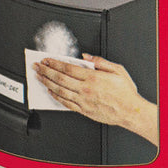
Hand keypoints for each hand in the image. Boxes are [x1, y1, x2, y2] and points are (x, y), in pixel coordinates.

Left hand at [33, 54, 158, 146]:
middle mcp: (86, 89)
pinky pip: (66, 103)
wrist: (130, 111)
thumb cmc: (125, 92)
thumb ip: (100, 61)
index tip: (47, 60)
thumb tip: (86, 56)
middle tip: (38, 66)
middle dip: (46, 71)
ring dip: (48, 83)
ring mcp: (83, 101)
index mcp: (93, 77)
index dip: (55, 63)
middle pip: (60, 79)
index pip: (68, 68)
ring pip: (60, 91)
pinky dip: (56, 97)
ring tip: (40, 78)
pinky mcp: (84, 110)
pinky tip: (51, 92)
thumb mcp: (117, 69)